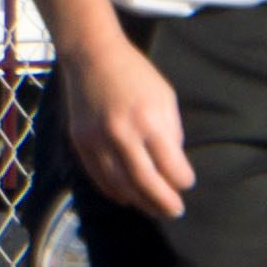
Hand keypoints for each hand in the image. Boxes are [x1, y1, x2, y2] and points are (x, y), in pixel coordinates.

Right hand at [62, 32, 194, 221]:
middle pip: (146, 183)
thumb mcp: (165, 97)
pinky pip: (99, 178)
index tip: (187, 182)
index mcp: (148, 120)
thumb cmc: (135, 74)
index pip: (171, 167)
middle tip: (175, 211)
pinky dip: (115, 192)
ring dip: (140, 202)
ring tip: (153, 209)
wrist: (92, 55)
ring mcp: (97, 140)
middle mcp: (122, 133)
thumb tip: (173, 165)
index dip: (183, 180)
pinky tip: (128, 197)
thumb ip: (171, 132)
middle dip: (164, 202)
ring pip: (121, 187)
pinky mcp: (80, 142)